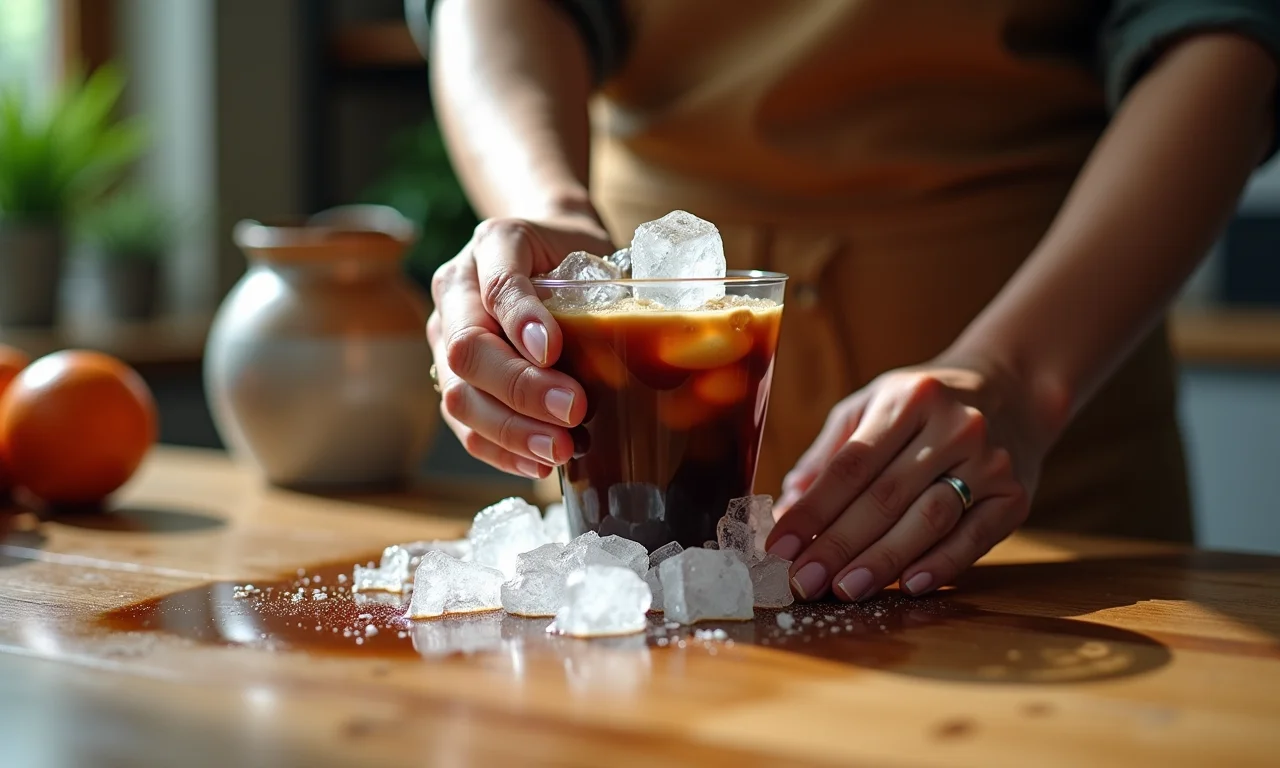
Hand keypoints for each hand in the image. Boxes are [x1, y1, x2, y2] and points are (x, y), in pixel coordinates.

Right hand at [427, 214, 614, 478]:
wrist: (547, 246)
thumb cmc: (576, 253)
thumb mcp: (593, 249)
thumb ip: (602, 283)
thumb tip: (642, 338)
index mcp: (494, 244)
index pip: (497, 284)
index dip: (521, 320)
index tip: (553, 350)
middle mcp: (458, 288)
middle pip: (467, 349)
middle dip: (521, 389)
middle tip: (574, 411)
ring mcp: (445, 334)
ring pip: (457, 395)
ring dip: (510, 431)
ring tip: (559, 450)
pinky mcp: (451, 377)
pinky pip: (463, 425)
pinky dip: (500, 450)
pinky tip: (537, 465)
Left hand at [764, 358, 1048, 601]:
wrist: (1013, 389)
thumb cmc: (925, 405)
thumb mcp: (873, 404)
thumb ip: (828, 453)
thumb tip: (786, 508)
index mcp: (908, 399)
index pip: (851, 464)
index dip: (812, 509)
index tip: (779, 546)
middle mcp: (953, 427)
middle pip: (886, 496)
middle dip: (839, 545)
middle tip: (803, 580)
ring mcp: (990, 461)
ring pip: (929, 520)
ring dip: (883, 560)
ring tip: (844, 590)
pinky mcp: (1015, 496)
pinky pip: (975, 537)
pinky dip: (942, 564)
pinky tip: (909, 585)